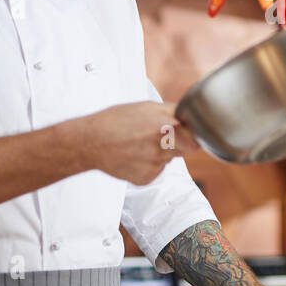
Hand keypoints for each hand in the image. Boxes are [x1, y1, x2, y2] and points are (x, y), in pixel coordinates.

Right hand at [80, 101, 199, 184]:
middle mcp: (162, 149)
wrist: (90, 142)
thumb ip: (172, 112)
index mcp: (165, 128)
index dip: (193, 134)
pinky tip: (134, 156)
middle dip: (178, 142)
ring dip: (161, 152)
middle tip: (159, 135)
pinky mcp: (146, 179)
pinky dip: (149, 164)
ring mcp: (154, 166)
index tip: (188, 131)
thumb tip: (190, 116)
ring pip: (169, 159)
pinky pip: (156, 170)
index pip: (196, 138)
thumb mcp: (146, 107)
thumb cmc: (116, 120)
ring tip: (140, 144)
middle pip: (186, 150)